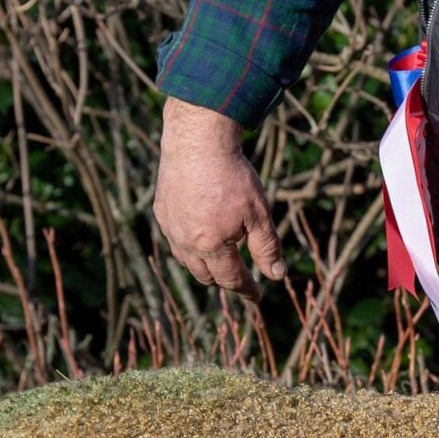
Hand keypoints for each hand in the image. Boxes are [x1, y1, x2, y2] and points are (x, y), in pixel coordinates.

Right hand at [153, 98, 286, 298]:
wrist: (198, 140)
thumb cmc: (233, 176)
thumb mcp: (259, 214)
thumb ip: (267, 248)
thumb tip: (276, 275)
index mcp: (211, 245)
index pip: (231, 279)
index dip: (246, 290)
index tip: (257, 297)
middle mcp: (185, 242)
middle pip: (206, 276)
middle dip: (225, 280)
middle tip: (240, 278)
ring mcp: (170, 227)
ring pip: (187, 260)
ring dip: (205, 266)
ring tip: (221, 261)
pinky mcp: (161, 211)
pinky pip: (175, 240)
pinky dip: (189, 246)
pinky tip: (200, 237)